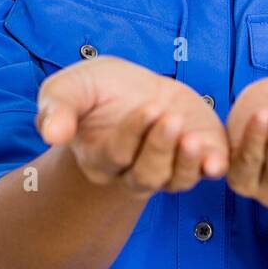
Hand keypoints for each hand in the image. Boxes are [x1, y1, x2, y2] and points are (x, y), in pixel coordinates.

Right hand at [36, 56, 228, 195]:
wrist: (131, 89)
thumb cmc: (96, 91)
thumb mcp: (69, 88)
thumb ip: (56, 108)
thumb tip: (50, 133)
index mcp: (100, 157)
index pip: (116, 154)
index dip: (133, 133)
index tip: (147, 106)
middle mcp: (132, 172)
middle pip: (146, 174)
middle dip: (160, 147)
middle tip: (169, 116)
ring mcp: (167, 168)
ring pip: (176, 180)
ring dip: (187, 162)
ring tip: (193, 139)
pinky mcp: (196, 157)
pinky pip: (206, 173)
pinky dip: (214, 168)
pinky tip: (217, 160)